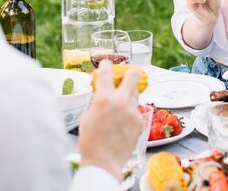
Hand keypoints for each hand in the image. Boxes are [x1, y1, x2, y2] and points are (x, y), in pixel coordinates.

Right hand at [78, 60, 143, 180]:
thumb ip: (98, 101)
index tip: (107, 64)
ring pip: (135, 94)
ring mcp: (132, 112)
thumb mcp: (88, 116)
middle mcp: (120, 101)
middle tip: (127, 77)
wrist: (103, 162)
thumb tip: (103, 93)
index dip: (106, 64)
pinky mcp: (140, 122)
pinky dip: (130, 114)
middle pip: (134, 75)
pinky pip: (136, 111)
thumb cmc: (90, 140)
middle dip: (131, 73)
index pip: (107, 70)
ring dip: (129, 97)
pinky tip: (123, 125)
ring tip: (120, 109)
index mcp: (104, 98)